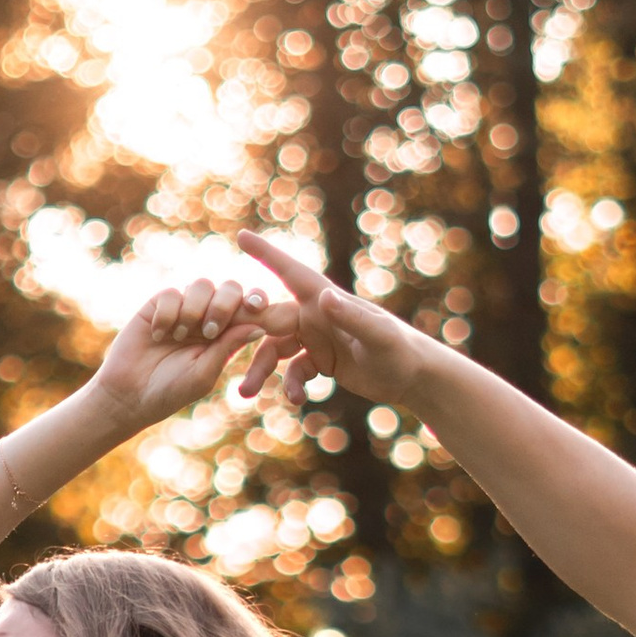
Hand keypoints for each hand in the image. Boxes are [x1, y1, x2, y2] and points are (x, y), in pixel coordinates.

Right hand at [91, 275, 306, 436]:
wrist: (129, 393)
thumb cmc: (171, 390)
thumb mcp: (204, 373)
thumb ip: (228, 346)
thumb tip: (259, 326)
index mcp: (228, 335)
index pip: (249, 309)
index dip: (256, 301)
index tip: (255, 307)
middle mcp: (209, 317)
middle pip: (229, 288)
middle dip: (224, 304)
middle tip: (210, 330)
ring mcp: (184, 309)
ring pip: (201, 285)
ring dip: (194, 310)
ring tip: (179, 337)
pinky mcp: (159, 305)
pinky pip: (171, 293)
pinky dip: (167, 313)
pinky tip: (158, 334)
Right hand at [236, 231, 429, 406]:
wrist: (414, 376)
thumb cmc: (400, 351)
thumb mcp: (377, 336)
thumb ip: (350, 317)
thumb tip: (323, 296)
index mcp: (325, 300)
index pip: (291, 272)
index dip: (267, 253)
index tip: (242, 235)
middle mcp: (316, 314)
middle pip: (269, 319)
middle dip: (244, 333)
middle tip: (221, 348)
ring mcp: (317, 337)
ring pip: (274, 349)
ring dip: (260, 369)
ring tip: (245, 392)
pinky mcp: (322, 360)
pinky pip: (293, 370)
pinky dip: (289, 384)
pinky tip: (295, 401)